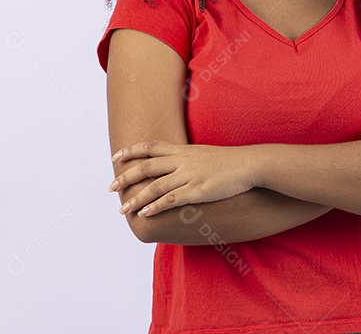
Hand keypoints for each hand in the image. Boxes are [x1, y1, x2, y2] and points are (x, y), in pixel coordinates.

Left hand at [109, 141, 258, 216]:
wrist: (248, 164)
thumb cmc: (229, 161)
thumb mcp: (204, 154)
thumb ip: (187, 158)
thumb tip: (176, 165)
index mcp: (183, 150)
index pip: (151, 147)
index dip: (131, 151)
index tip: (116, 157)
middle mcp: (182, 161)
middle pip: (147, 167)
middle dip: (126, 177)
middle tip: (111, 188)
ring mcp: (189, 176)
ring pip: (155, 186)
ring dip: (136, 199)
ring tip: (123, 209)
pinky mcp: (197, 191)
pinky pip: (171, 200)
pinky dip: (155, 206)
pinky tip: (145, 213)